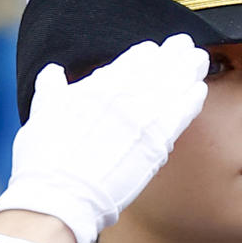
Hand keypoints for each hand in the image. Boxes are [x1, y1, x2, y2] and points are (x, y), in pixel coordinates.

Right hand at [0, 35, 209, 242]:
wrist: (61, 196)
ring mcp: (143, 118)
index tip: (156, 51)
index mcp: (97, 86)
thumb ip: (52, 89)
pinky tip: (199, 90)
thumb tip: (52, 72)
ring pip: (173, 85)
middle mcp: (123, 96)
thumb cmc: (46, 162)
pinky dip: (191, 99)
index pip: (131, 61)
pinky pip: (181, 113)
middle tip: (186, 45)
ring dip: (188, 70)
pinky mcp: (157, 143)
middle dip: (173, 54)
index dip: (147, 54)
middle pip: (157, 67)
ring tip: (199, 61)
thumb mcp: (42, 113)